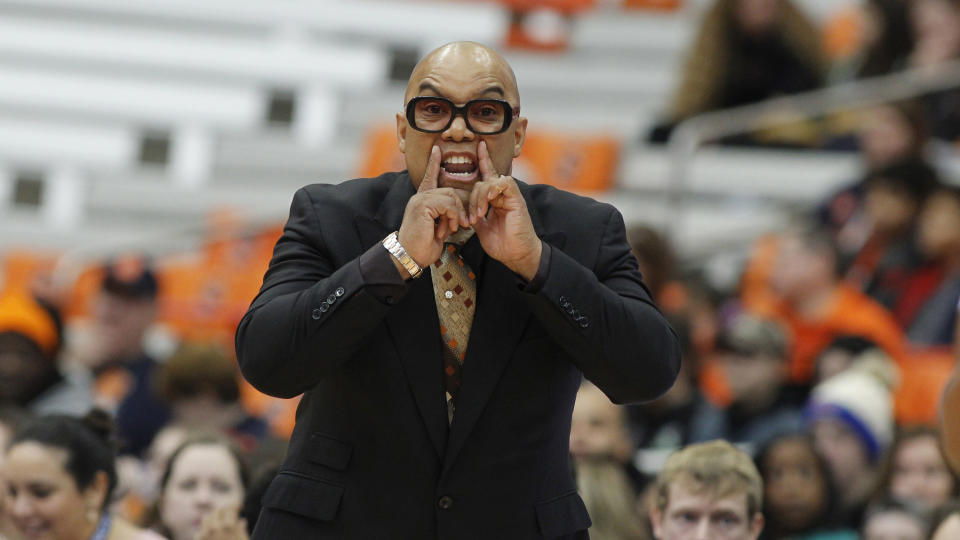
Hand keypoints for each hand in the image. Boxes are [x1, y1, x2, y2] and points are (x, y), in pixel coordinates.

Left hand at [195, 506, 248, 539]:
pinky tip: (212, 534)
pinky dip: (206, 530)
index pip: (229, 509)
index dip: (234, 507)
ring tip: (220, 522)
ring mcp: (205, 534)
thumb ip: (241, 530)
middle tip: (229, 513)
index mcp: (228, 526)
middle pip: (217, 511)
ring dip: (213, 518)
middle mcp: (215, 527)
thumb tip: (242, 521)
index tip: (238, 508)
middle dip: (224, 510)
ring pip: (206, 518)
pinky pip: (200, 531)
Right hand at [397, 146, 470, 275]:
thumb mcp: (438, 227)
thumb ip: (446, 215)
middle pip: (450, 191)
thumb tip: (459, 212)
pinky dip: (452, 217)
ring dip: (456, 215)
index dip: (433, 163)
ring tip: (452, 229)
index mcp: (423, 200)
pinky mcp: (422, 205)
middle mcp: (420, 197)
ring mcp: (420, 200)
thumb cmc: (424, 245)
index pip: (428, 177)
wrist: (411, 255)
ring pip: (450, 197)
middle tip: (460, 225)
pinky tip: (447, 229)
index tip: (436, 149)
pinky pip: (447, 204)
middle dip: (459, 208)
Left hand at [469, 141, 541, 280]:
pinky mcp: (516, 198)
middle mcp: (503, 195)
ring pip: (490, 182)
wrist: (517, 255)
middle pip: (482, 181)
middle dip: (472, 199)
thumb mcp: (482, 228)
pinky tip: (489, 202)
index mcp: (495, 199)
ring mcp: (510, 195)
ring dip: (480, 198)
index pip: (487, 176)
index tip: (479, 146)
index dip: (483, 161)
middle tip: (472, 218)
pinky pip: (504, 183)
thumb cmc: (502, 244)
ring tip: (479, 216)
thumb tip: (464, 208)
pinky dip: (493, 190)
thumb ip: (475, 214)